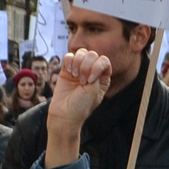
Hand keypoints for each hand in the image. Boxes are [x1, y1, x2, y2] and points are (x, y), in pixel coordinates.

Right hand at [44, 49, 116, 165]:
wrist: (64, 115)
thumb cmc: (81, 107)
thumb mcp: (93, 91)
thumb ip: (95, 72)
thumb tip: (90, 58)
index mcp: (102, 78)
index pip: (104, 61)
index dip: (97, 66)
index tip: (90, 80)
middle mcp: (91, 72)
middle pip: (92, 55)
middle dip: (86, 65)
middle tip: (81, 81)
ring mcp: (78, 70)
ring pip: (81, 53)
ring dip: (77, 62)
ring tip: (74, 75)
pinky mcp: (66, 70)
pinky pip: (68, 56)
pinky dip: (68, 60)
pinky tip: (68, 71)